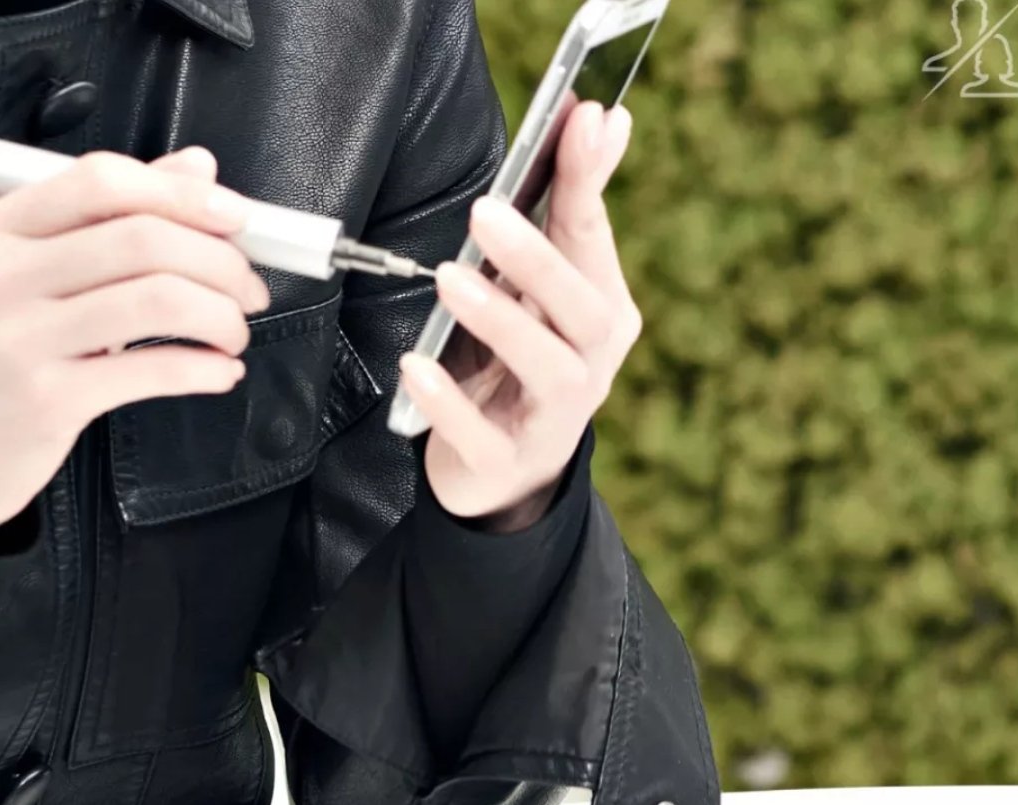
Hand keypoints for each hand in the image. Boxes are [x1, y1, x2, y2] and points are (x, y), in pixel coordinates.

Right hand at [0, 147, 267, 526]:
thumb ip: (115, 218)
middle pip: (144, 241)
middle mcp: (5, 273)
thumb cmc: (5, 351)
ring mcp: (21, 337)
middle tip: (250, 292)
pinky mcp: (48, 399)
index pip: (102, 183)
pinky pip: (155, 369)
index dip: (183, 195)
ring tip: (235, 334)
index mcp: (4, 229)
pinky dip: (208, 368)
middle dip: (222, 264)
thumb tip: (197, 170)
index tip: (236, 218)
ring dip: (223, 317)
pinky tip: (221, 371)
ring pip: (160, 301)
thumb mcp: (42, 272)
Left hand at [398, 102, 642, 531]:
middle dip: (540, 260)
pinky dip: (450, 403)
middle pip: (583, 311)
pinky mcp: (506, 461)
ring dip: (502, 321)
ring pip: (548, 370)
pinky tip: (417, 368)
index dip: (587, 181)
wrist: (507, 472)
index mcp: (601, 314)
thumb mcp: (541, 293)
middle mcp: (590, 365)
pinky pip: (483, 436)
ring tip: (451, 279)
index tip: (581, 119)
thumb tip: (596, 120)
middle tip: (486, 213)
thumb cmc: (520, 365)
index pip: (594, 242)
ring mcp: (552, 419)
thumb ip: (562, 216)